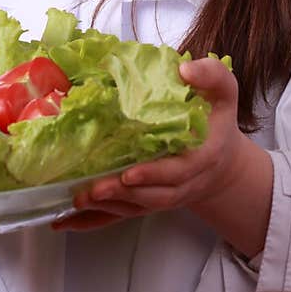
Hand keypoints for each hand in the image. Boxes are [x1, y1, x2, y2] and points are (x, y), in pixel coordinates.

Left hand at [51, 57, 246, 232]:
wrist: (222, 162)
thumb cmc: (217, 122)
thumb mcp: (223, 93)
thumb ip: (211, 75)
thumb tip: (185, 69)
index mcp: (201, 157)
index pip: (178, 172)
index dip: (153, 174)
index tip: (129, 173)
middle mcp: (183, 184)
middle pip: (152, 196)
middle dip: (122, 194)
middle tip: (93, 189)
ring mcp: (164, 197)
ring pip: (135, 208)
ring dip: (107, 207)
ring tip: (78, 199)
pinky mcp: (147, 204)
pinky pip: (121, 216)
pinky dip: (94, 221)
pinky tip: (68, 222)